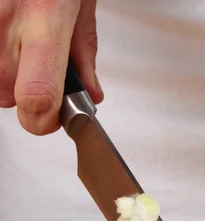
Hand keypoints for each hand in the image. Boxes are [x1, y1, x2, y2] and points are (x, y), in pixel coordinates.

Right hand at [0, 0, 102, 134]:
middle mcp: (5, 22)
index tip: (51, 118)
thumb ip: (84, 54)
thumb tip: (91, 94)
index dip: (43, 120)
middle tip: (34, 56)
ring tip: (15, 34)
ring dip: (3, 70)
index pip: (36, 97)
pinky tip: (4, 29)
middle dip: (25, 87)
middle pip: (9, 96)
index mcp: (45, 19)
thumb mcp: (81, 3)